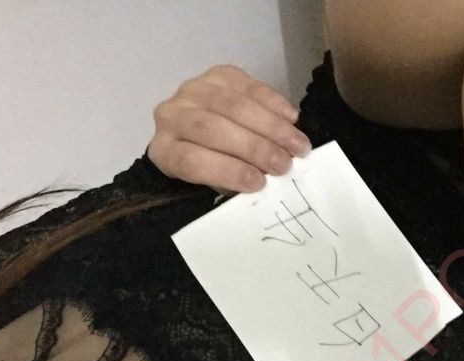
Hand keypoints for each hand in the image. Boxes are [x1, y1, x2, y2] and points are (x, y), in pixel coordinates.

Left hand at [148, 65, 311, 192]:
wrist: (200, 132)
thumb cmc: (210, 166)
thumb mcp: (212, 184)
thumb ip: (232, 182)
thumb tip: (265, 178)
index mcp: (166, 151)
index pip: (191, 160)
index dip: (227, 171)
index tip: (259, 183)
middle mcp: (171, 116)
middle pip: (213, 129)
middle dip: (254, 148)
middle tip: (285, 164)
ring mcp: (193, 90)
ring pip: (233, 105)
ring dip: (271, 127)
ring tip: (297, 145)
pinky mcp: (217, 74)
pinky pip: (247, 85)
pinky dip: (273, 102)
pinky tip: (292, 118)